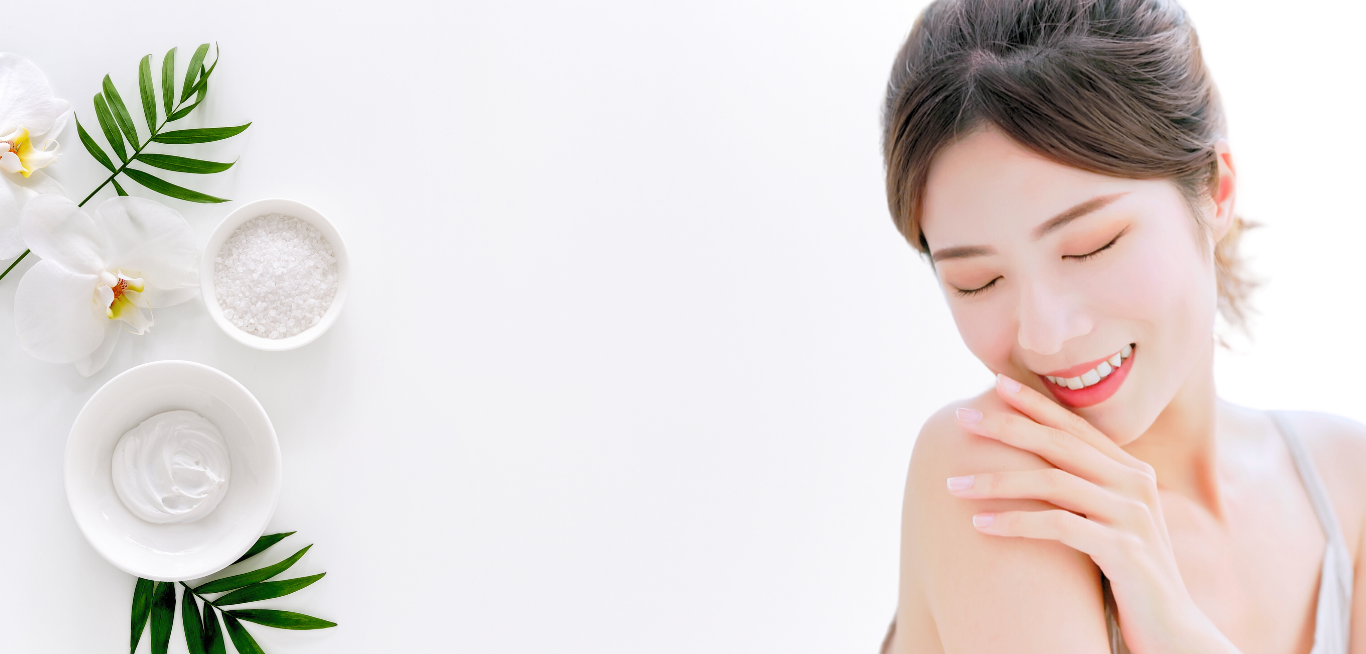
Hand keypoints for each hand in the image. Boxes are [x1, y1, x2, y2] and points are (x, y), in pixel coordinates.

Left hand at [947, 374, 1238, 653]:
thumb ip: (1085, 491)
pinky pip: (1058, 526)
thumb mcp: (1110, 522)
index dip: (1036, 404)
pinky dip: (1014, 522)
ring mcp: (1133, 516)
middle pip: (1060, 444)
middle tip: (962, 418)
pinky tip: (979, 524)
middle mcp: (1136, 485)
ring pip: (1052, 482)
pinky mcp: (1125, 550)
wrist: (1174, 630)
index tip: (996, 384)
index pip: (1076, 427)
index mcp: (1132, 472)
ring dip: (995, 481)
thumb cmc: (1129, 575)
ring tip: (952, 485)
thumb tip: (1034, 463)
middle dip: (1007, 426)